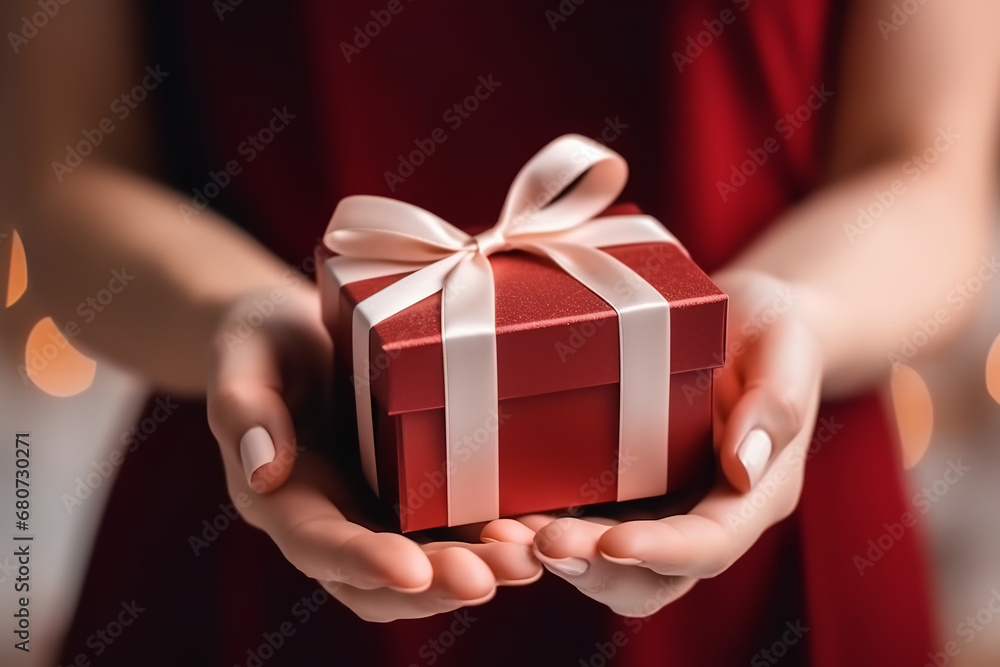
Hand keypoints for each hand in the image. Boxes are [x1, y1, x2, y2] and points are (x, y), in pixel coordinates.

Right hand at [206, 285, 540, 621]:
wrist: (300, 331)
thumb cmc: (263, 340)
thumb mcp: (244, 358)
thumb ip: (245, 408)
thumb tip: (260, 467)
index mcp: (283, 499)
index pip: (318, 544)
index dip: (363, 562)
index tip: (412, 571)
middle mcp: (335, 519)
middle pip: (382, 578)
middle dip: (439, 583)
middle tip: (495, 577)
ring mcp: (380, 510)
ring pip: (427, 563)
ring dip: (478, 569)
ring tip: (529, 560)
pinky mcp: (419, 490)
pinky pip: (458, 525)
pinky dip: (495, 536)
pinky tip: (540, 525)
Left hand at [483, 271, 821, 615]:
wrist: (743, 318)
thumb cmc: (771, 327)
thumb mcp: (785, 346)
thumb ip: (775, 403)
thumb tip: (745, 465)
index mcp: (753, 493)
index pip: (710, 544)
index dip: (662, 552)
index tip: (613, 541)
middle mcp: (704, 513)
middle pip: (652, 577)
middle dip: (595, 566)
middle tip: (540, 541)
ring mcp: (661, 508)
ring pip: (610, 565)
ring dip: (559, 557)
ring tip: (504, 535)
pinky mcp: (624, 490)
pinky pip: (585, 526)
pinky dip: (544, 528)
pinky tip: (502, 512)